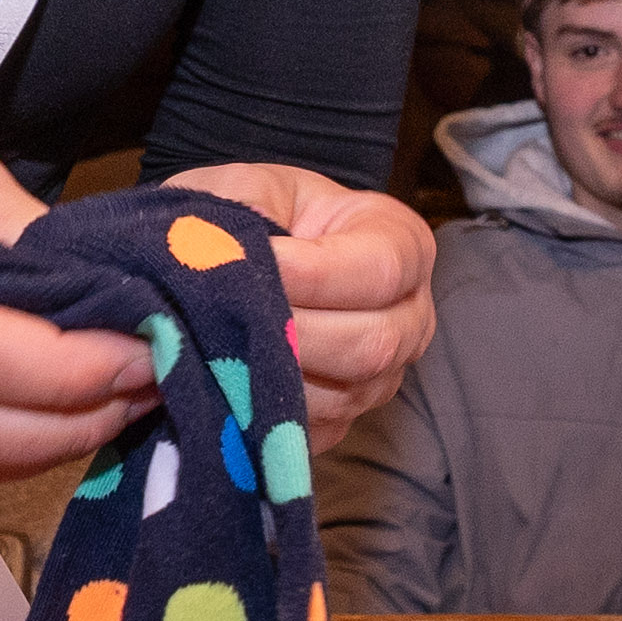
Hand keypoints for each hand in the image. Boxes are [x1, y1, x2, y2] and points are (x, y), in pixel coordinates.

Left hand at [163, 162, 436, 441]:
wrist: (234, 263)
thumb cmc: (250, 216)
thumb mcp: (243, 187)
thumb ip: (241, 206)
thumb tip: (228, 249)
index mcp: (401, 245)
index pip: (379, 270)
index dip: (315, 274)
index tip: (252, 263)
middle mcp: (408, 318)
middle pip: (372, 344)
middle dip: (291, 333)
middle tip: (225, 316)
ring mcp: (380, 378)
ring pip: (340, 396)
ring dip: (271, 376)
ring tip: (213, 346)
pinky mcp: (341, 423)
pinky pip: (310, 432)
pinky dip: (261, 412)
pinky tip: (220, 380)